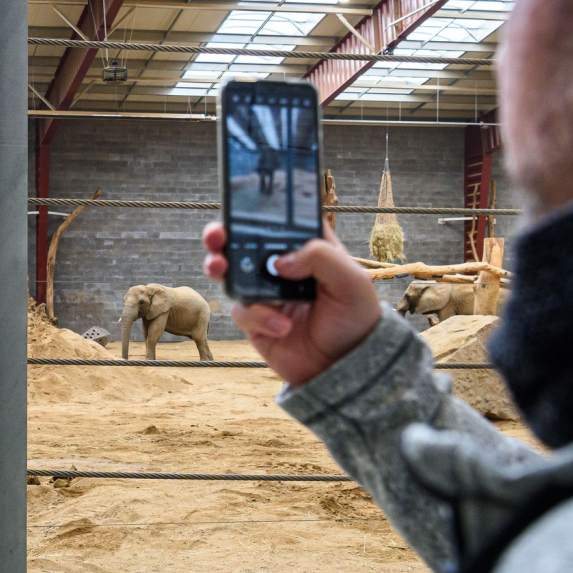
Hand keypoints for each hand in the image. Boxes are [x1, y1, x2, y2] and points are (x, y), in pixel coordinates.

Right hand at [203, 222, 380, 387]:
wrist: (347, 369)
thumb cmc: (357, 319)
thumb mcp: (352, 281)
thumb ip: (320, 258)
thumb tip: (280, 261)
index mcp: (308, 249)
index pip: (281, 221)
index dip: (261, 210)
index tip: (244, 204)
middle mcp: (283, 267)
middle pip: (245, 243)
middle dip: (224, 234)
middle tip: (215, 234)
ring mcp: (266, 293)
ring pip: (232, 273)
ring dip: (221, 267)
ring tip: (219, 267)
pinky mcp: (256, 321)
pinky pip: (242, 311)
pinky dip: (259, 317)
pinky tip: (282, 326)